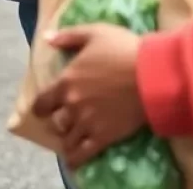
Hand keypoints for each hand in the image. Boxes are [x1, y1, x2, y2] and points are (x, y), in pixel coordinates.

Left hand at [32, 24, 145, 169]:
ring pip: (68, 137)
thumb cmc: (122, 50)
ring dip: (67, 138)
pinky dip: (75, 158)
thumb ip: (68, 36)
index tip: (41, 109)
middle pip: (56, 121)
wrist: (152, 75)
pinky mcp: (105, 136)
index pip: (43, 100)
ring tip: (70, 138)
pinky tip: (73, 160)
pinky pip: (84, 153)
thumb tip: (47, 38)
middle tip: (63, 121)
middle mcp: (72, 104)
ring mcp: (87, 122)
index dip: (40, 106)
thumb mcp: (93, 33)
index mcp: (66, 80)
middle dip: (58, 121)